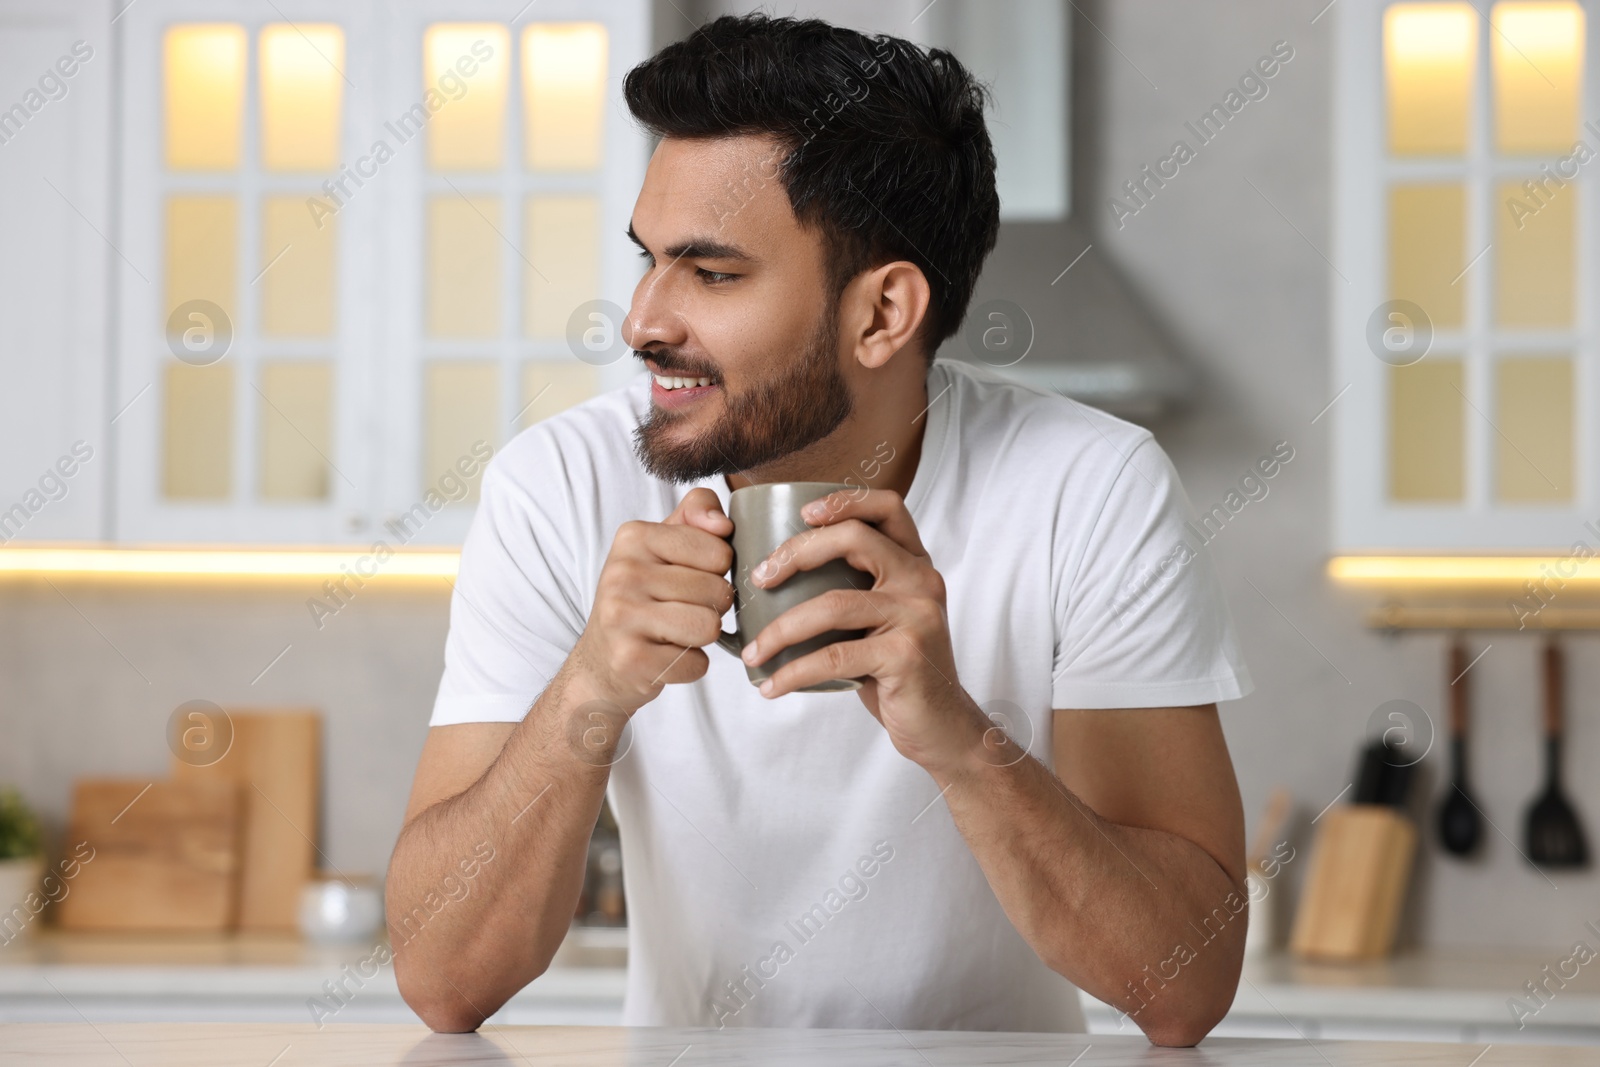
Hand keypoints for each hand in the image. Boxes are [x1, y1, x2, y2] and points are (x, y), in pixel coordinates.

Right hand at [570, 488, 734, 714]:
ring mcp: (621, 616)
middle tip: (681, 609)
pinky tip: (665, 655)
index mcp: (634, 537)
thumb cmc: (643, 595)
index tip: (689, 577)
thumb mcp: (664, 544)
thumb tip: (722, 523)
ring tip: (676, 631)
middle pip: (717, 591)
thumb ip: (697, 513)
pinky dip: (690, 665)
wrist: (601, 656)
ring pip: (709, 626)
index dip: (718, 571)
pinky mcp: (629, 659)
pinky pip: (696, 663)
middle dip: (711, 607)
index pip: (719, 552)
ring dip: (703, 636)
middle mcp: (622, 573)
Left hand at [738, 488, 989, 774]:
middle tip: (759, 581)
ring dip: (780, 630)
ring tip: (753, 653)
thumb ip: (852, 590)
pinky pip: (834, 656)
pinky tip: (771, 686)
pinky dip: (793, 673)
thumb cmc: (896, 671)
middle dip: (796, 553)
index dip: (845, 500)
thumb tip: (772, 579)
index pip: (888, 507)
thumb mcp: (881, 619)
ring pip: (833, 604)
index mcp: (915, 564)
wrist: (940, 726)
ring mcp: (917, 616)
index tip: (802, 514)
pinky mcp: (906, 655)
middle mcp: (922, 581)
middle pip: (854, 539)